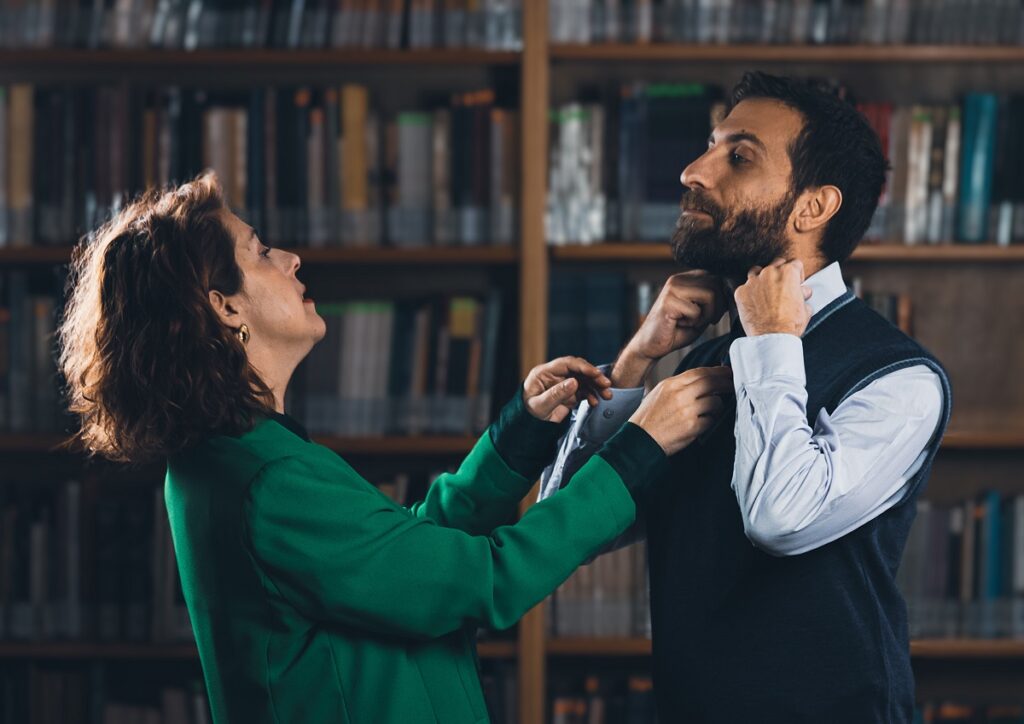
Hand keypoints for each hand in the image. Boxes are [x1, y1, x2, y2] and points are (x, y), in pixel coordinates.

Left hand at [523, 356, 612, 422]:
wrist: (529, 425)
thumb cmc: (529, 413)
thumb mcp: (540, 405)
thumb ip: (556, 394)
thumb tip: (574, 382)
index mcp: (544, 372)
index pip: (566, 363)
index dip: (582, 366)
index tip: (596, 373)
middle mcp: (555, 375)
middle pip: (578, 370)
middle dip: (594, 376)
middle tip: (606, 384)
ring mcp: (563, 383)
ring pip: (584, 380)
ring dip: (596, 386)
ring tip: (607, 395)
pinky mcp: (570, 393)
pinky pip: (584, 391)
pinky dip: (591, 395)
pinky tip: (595, 402)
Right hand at [612, 271, 726, 387]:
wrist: (651, 345)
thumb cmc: (677, 331)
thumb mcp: (701, 313)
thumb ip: (714, 302)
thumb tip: (735, 293)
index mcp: (686, 278)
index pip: (717, 276)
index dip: (723, 296)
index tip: (718, 313)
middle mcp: (678, 279)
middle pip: (716, 283)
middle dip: (718, 307)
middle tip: (708, 321)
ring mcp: (672, 288)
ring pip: (710, 295)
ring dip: (708, 314)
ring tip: (695, 323)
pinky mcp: (668, 302)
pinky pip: (696, 310)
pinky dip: (694, 322)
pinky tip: (680, 324)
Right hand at [628, 366, 733, 455]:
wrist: (639, 439)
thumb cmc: (648, 418)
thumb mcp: (659, 393)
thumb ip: (679, 386)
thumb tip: (702, 381)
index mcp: (671, 384)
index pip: (700, 372)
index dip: (716, 371)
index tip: (726, 372)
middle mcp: (680, 395)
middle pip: (711, 383)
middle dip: (725, 383)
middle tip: (732, 385)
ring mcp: (687, 411)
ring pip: (715, 402)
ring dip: (717, 406)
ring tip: (712, 410)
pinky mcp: (692, 427)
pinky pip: (711, 420)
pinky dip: (710, 421)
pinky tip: (702, 423)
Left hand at [734, 259, 813, 336]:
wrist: (771, 337)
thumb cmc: (789, 325)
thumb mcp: (805, 309)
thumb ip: (803, 296)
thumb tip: (802, 293)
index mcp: (788, 273)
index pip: (794, 264)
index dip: (797, 274)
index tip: (796, 282)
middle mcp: (770, 273)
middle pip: (776, 264)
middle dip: (780, 274)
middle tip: (782, 288)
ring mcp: (753, 281)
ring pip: (757, 271)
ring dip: (762, 279)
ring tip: (766, 292)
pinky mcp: (741, 292)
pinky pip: (745, 287)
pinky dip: (749, 293)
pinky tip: (754, 303)